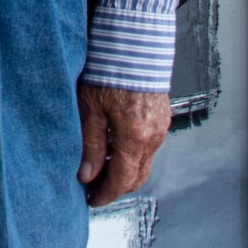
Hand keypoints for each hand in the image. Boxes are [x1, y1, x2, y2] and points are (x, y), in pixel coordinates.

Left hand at [77, 82, 170, 206]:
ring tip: (98, 169)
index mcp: (135, 138)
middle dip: (115, 187)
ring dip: (123, 171)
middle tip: (92, 189)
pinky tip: (112, 148)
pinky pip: (147, 148)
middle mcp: (153, 137)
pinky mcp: (161, 120)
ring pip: (143, 163)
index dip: (106, 194)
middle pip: (137, 177)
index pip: (122, 180)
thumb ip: (90, 146)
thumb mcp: (89, 111)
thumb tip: (86, 174)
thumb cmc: (109, 73)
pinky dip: (131, 155)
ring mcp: (160, 129)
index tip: (91, 200)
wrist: (133, 47)